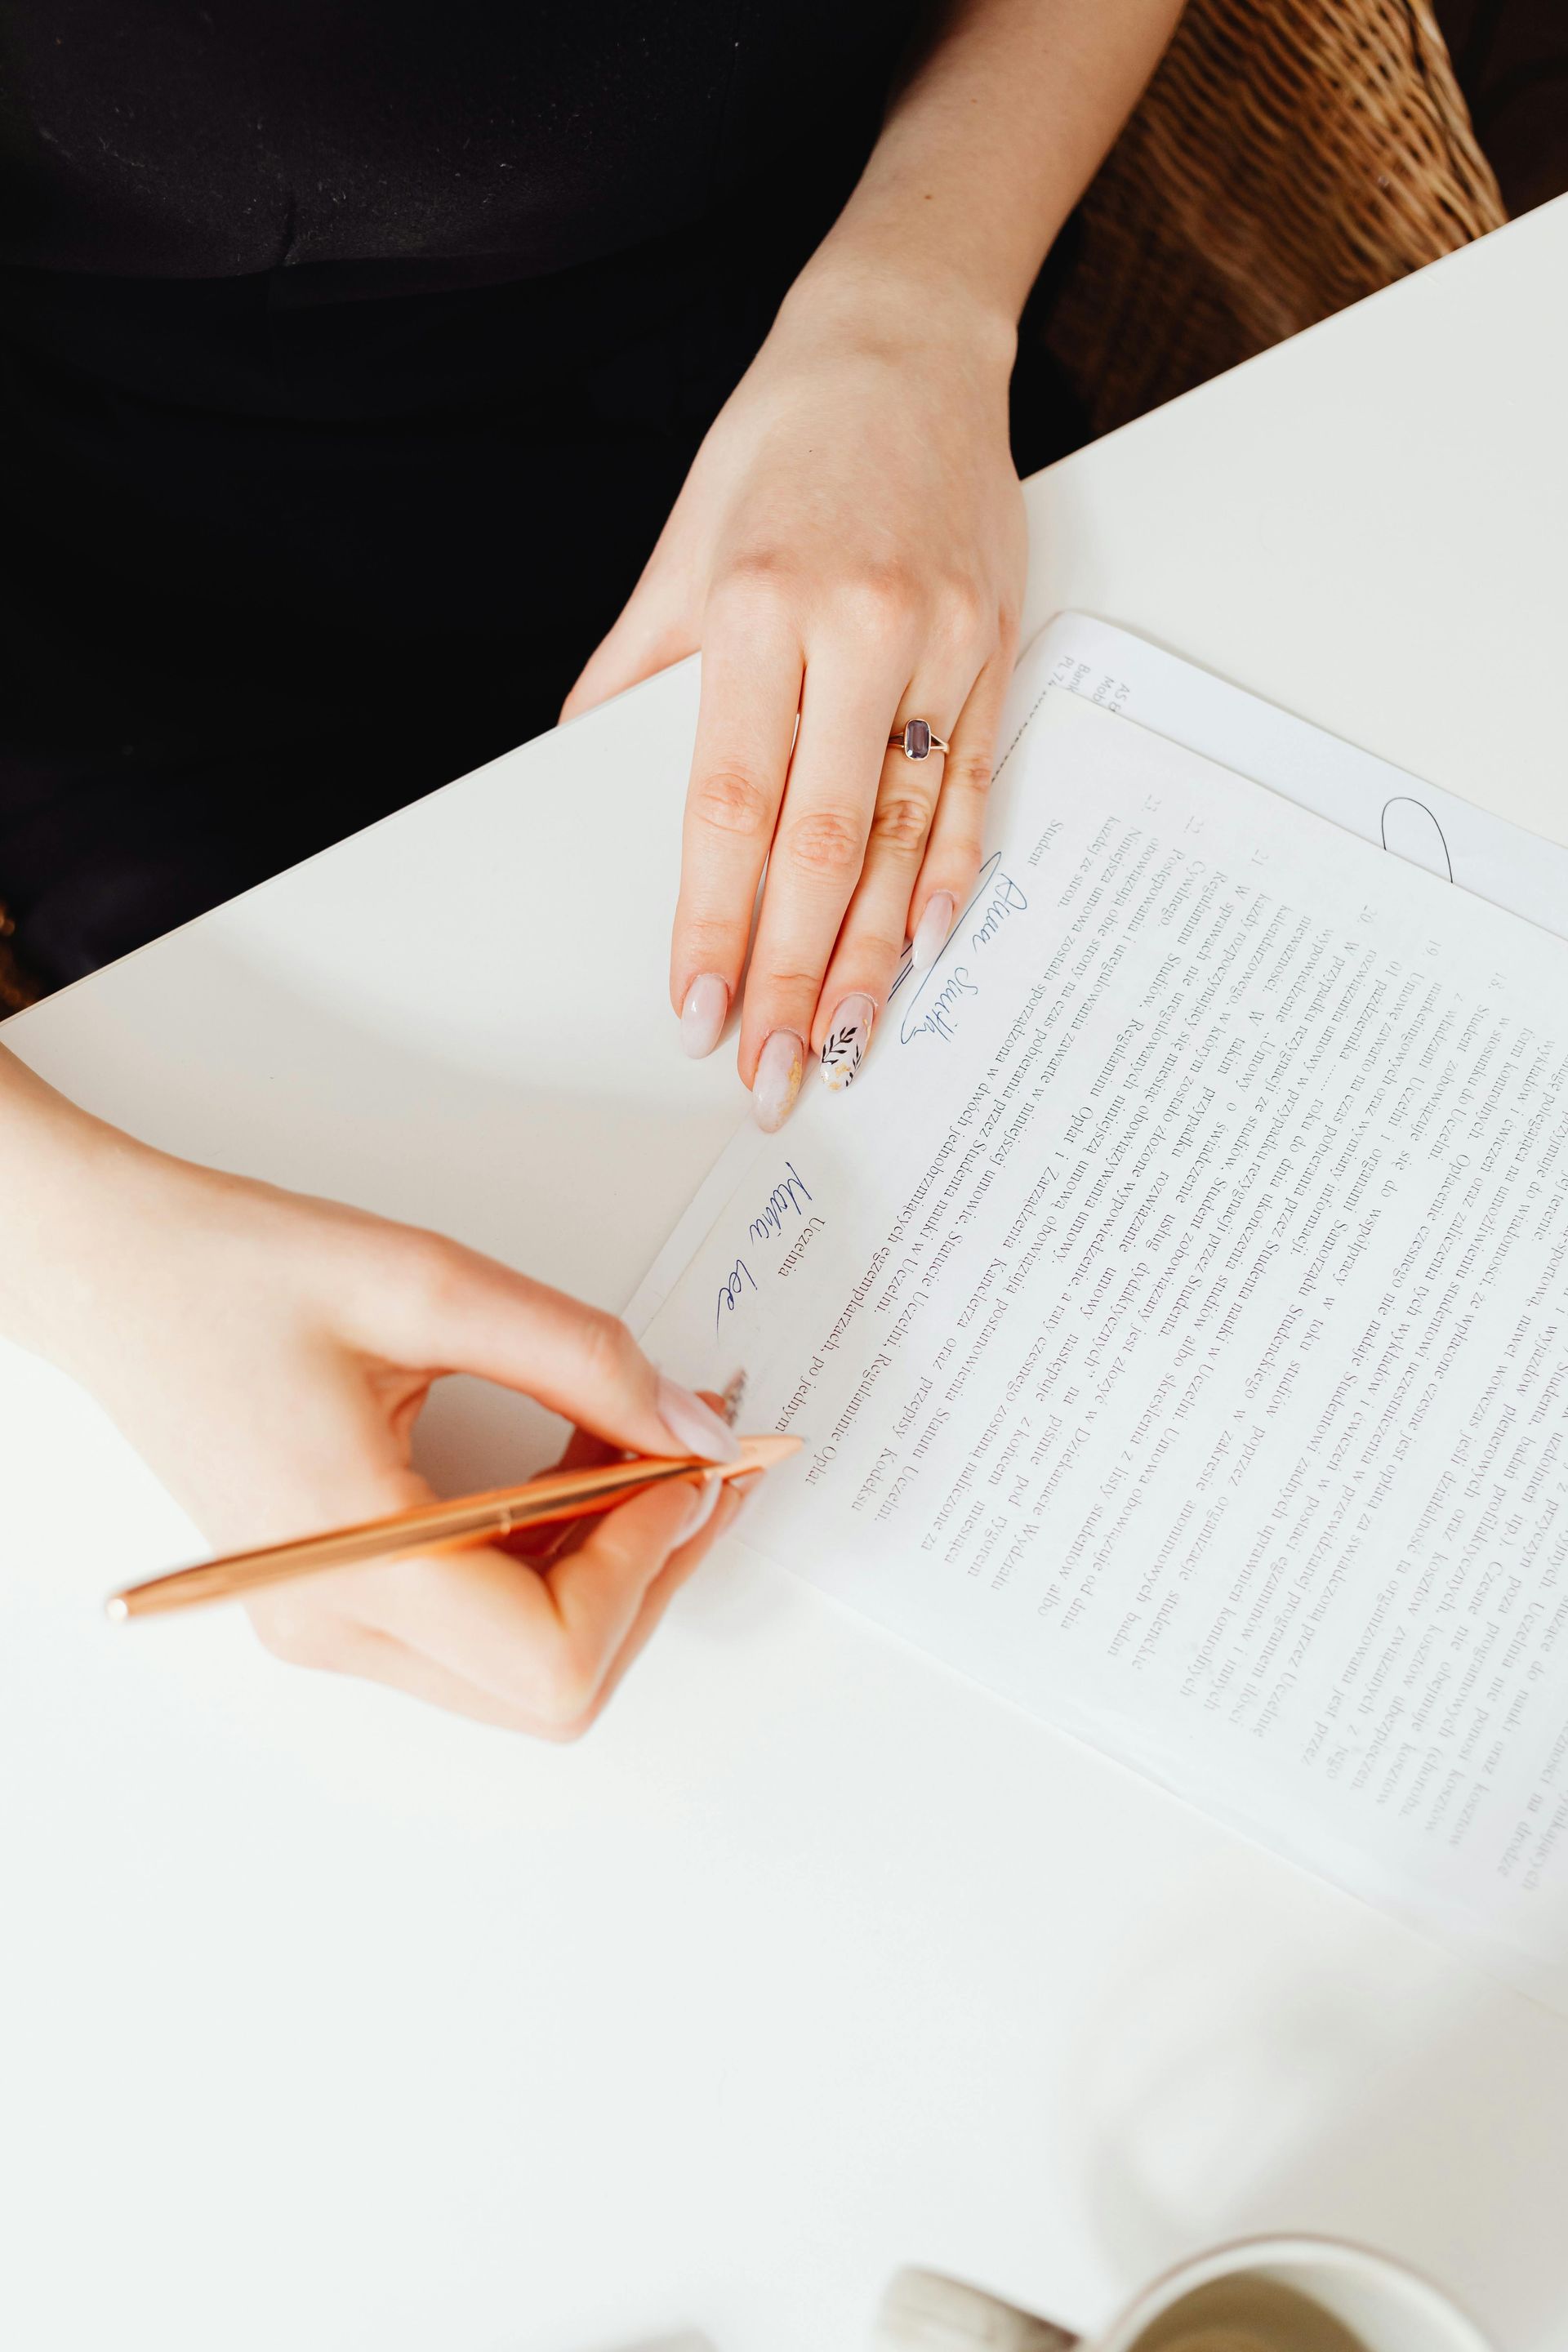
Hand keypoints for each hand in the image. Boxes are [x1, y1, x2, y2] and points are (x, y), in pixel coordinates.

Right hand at [7, 1092, 749, 1734]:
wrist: (112, 1271)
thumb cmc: (234, 1269)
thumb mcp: (429, 1283)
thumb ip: (582, 1360)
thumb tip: (696, 1428)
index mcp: (349, 1560)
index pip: (552, 1656)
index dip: (646, 1563)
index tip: (686, 1462)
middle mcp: (336, 1624)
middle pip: (555, 1683)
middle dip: (649, 1571)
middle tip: (699, 1454)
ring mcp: (333, 1622)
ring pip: (527, 1663)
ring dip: (610, 1563)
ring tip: (639, 1441)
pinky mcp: (338, 1596)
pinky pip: (483, 1620)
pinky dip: (554, 1553)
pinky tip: (577, 1459)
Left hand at [564, 268, 1025, 1126]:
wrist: (908, 338)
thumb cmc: (782, 442)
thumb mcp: (682, 544)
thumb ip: (636, 671)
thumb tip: (582, 773)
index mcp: (760, 607)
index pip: (732, 805)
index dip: (715, 922)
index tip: (697, 1012)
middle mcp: (863, 630)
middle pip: (824, 845)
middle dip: (795, 974)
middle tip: (772, 1073)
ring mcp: (946, 644)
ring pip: (908, 834)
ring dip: (876, 955)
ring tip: (849, 1045)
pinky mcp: (999, 649)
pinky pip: (977, 789)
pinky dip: (953, 877)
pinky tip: (928, 951)